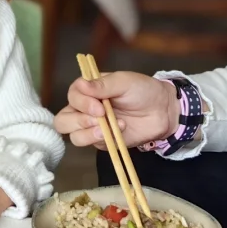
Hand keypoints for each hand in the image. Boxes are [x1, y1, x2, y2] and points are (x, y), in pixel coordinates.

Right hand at [54, 71, 177, 149]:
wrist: (163, 110)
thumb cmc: (143, 91)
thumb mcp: (124, 81)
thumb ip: (102, 84)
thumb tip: (81, 85)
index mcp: (88, 91)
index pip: (71, 96)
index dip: (81, 103)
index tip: (99, 106)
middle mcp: (86, 109)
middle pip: (63, 120)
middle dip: (78, 121)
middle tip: (98, 119)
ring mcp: (93, 127)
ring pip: (74, 137)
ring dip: (88, 134)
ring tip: (108, 129)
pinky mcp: (104, 142)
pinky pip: (93, 145)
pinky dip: (105, 139)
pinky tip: (121, 130)